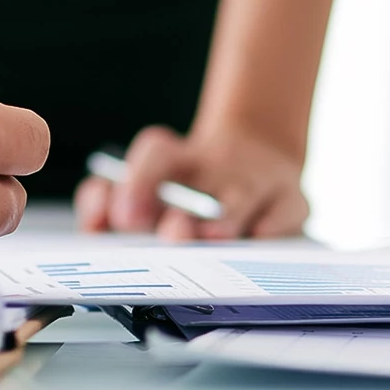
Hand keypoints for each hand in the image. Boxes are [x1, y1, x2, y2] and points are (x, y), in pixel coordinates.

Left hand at [73, 124, 309, 239]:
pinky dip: (276, 222)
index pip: (158, 153)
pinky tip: (262, 234)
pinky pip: (290, 208)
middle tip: (173, 233)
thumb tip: (97, 222)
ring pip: (245, 194)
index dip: (139, 180)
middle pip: (204, 179)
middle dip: (186, 208)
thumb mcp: (145, 190)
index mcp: (177, 160)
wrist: (257, 158)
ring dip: (228, 216)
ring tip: (214, 236)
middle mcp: (218, 166)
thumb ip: (109, 204)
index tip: (125, 216)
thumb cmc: (192, 188)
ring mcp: (258, 180)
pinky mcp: (292, 198)